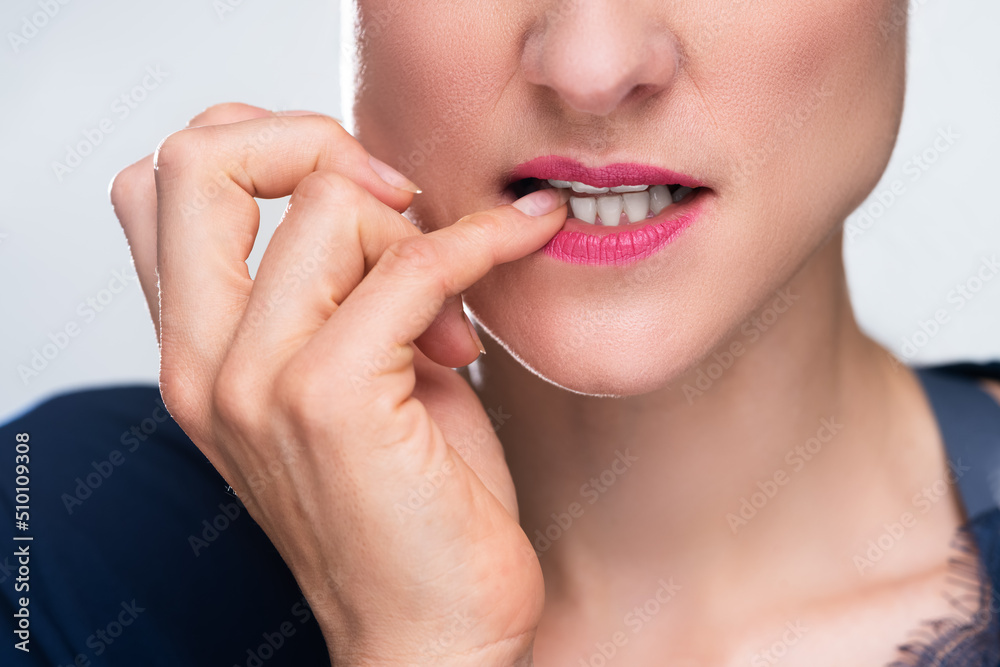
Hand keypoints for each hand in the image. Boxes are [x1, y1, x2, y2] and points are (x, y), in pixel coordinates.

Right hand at [109, 103, 567, 664]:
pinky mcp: (333, 403)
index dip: (255, 146)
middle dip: (313, 141)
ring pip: (331, 205)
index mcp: (196, 353)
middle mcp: (203, 364)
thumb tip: (378, 195)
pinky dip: (481, 241)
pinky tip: (523, 243)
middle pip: (201, 159)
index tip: (350, 189)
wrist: (429, 631)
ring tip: (452, 316)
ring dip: (415, 231)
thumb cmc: (403, 509)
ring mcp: (257, 383)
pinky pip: (413, 266)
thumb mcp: (348, 375)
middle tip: (396, 200)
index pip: (161, 182)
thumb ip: (336, 286)